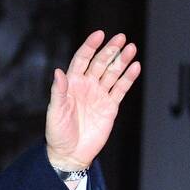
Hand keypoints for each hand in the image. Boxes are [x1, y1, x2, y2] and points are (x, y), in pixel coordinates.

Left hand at [45, 30, 140, 169]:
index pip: (82, 59)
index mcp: (72, 84)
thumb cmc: (58, 134)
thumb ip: (58, 92)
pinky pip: (121, 89)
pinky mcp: (110, 106)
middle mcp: (87, 86)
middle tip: (121, 38)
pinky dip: (128, 78)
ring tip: (131, 48)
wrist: (70, 154)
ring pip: (113, 73)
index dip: (90, 46)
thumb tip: (58, 72)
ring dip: (122, 61)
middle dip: (110, 50)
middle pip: (100, 63)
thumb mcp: (54, 112)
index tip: (99, 35)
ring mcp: (100, 95)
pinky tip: (135, 67)